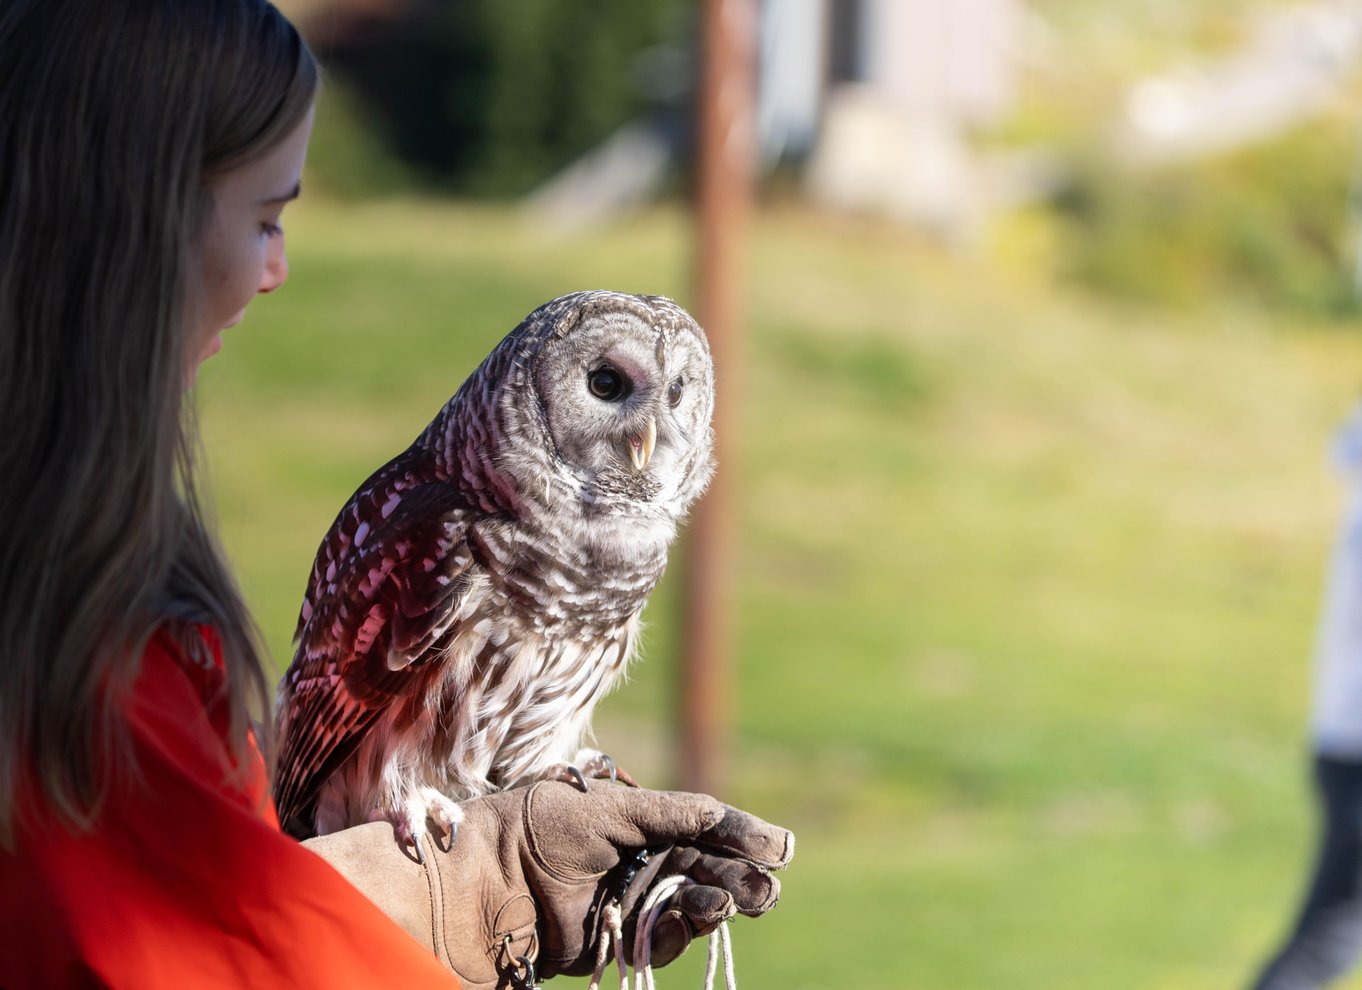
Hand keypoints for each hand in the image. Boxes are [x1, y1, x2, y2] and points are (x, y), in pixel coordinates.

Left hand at [304, 781, 793, 988]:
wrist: (492, 877)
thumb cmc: (548, 825)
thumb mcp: (618, 807)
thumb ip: (680, 813)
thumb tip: (739, 821)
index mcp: (645, 822)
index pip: (710, 829)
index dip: (746, 837)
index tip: (782, 847)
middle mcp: (646, 862)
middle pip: (713, 869)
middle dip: (744, 875)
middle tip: (768, 882)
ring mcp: (636, 903)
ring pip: (698, 905)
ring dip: (722, 899)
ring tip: (732, 896)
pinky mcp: (622, 941)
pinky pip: (668, 938)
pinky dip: (687, 926)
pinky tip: (703, 908)